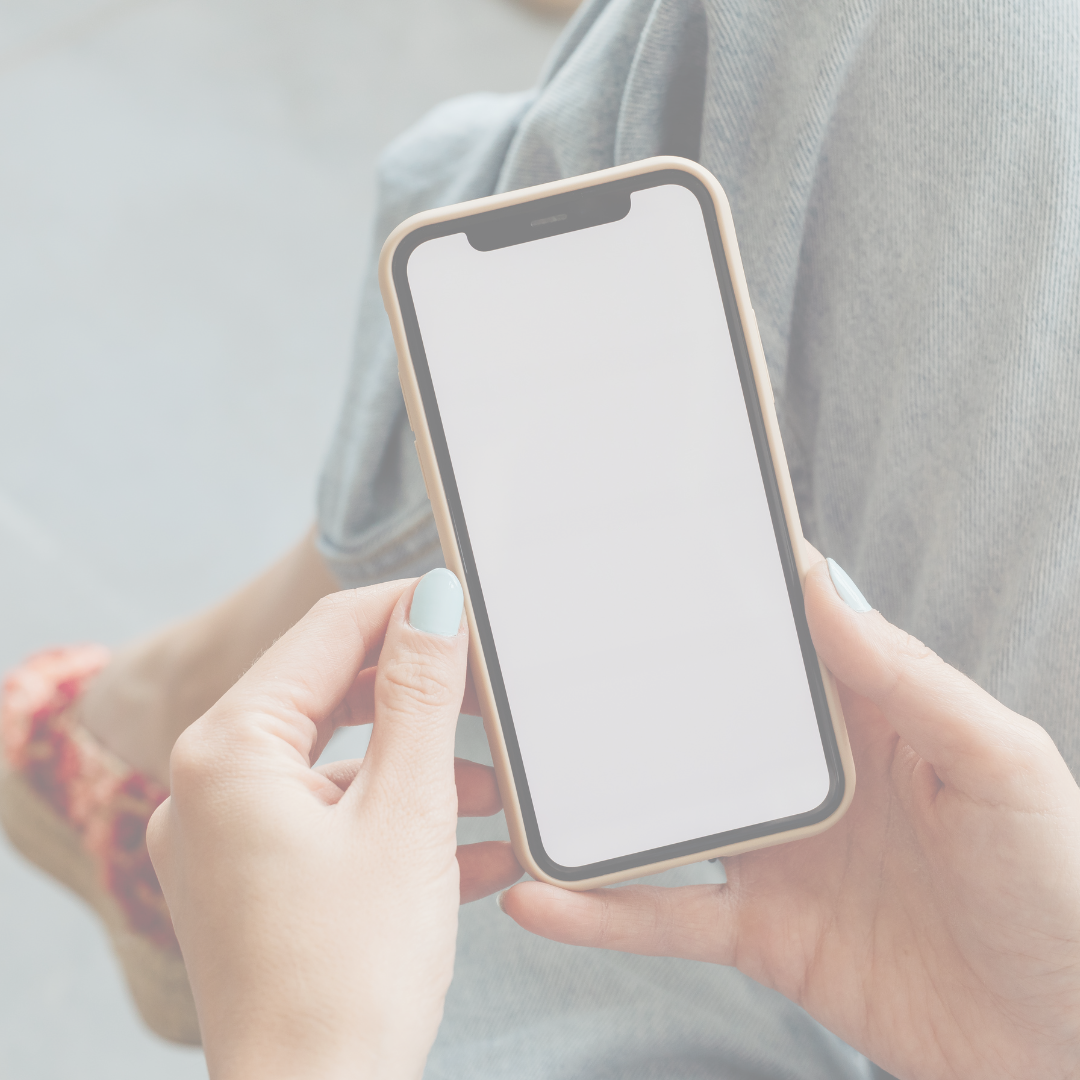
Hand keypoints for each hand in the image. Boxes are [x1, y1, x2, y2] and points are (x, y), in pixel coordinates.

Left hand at [147, 572, 520, 1079]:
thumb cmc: (351, 975)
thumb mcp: (404, 812)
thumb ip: (420, 695)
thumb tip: (434, 601)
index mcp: (227, 752)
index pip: (325, 633)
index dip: (402, 606)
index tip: (466, 599)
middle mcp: (209, 786)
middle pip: (330, 694)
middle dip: (419, 696)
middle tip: (489, 695)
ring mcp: (227, 838)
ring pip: (339, 761)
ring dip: (420, 766)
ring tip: (493, 792)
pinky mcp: (255, 881)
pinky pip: (333, 819)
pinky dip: (397, 819)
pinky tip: (471, 848)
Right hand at [500, 557, 1079, 1079]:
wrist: (1064, 1047)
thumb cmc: (1059, 890)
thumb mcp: (1000, 764)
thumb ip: (909, 678)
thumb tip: (823, 589)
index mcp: (865, 713)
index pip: (775, 634)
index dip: (715, 588)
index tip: (638, 546)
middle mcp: (804, 774)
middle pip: (694, 715)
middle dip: (620, 682)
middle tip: (533, 649)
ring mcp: (774, 853)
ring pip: (657, 813)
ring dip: (583, 797)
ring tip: (504, 769)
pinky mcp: (759, 932)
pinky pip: (661, 918)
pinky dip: (597, 912)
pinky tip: (537, 897)